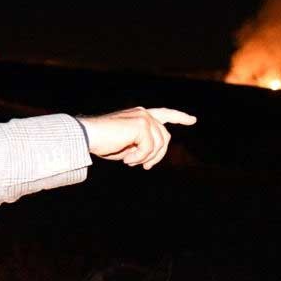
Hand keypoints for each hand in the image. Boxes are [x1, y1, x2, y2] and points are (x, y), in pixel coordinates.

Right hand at [78, 107, 195, 168]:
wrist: (88, 135)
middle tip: (144, 167)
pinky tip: (127, 159)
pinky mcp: (141, 125)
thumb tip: (153, 158)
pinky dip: (139, 157)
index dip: (180, 117)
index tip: (193, 120)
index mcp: (140, 115)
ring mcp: (144, 117)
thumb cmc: (103, 142)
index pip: (165, 114)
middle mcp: (144, 113)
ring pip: (158, 145)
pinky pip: (149, 148)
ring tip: (130, 161)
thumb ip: (142, 146)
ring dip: (145, 158)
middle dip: (158, 155)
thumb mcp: (127, 146)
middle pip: (165, 137)